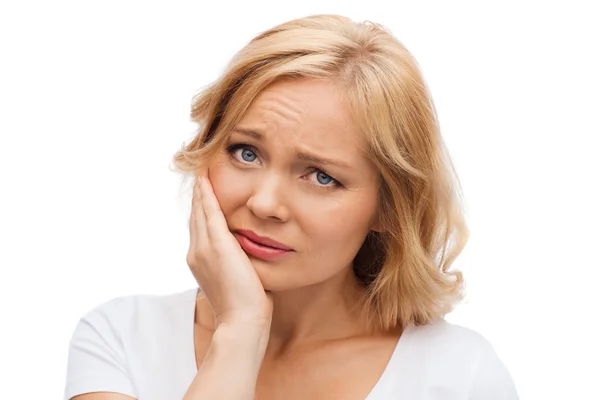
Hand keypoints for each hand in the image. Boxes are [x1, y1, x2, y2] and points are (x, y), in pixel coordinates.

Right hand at [186, 174, 272, 328]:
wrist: (242, 321)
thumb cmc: (246, 306)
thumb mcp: (238, 279)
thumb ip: (236, 263)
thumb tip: (246, 255)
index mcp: (200, 261)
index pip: (199, 228)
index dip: (200, 209)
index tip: (203, 192)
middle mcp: (196, 252)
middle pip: (195, 216)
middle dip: (198, 195)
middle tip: (199, 174)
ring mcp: (203, 248)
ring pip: (200, 211)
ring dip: (200, 190)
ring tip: (201, 171)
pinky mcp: (217, 244)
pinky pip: (209, 211)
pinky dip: (206, 194)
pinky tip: (205, 179)